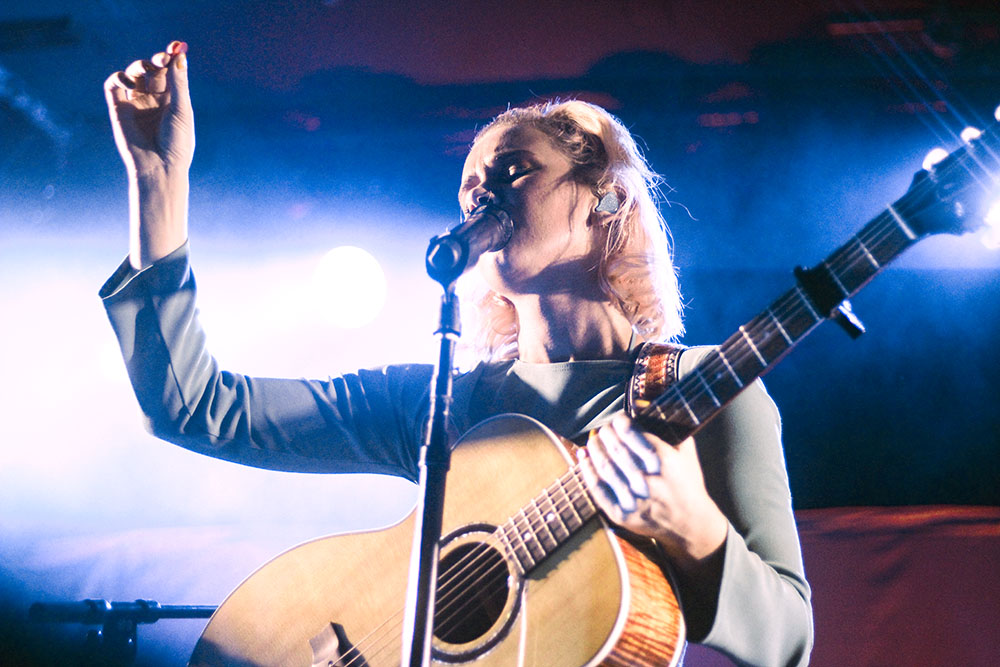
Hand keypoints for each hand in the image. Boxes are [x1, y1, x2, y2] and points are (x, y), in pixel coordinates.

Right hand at [103, 41, 193, 268]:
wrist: (160, 168)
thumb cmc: (177, 143)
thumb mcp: (181, 110)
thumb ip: (179, 83)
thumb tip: (180, 55)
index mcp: (173, 99)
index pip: (170, 71)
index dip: (171, 57)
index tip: (175, 47)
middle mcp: (154, 99)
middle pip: (152, 70)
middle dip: (157, 61)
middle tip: (162, 60)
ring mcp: (135, 103)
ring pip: (133, 74)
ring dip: (139, 66)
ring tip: (146, 70)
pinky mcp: (118, 109)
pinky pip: (114, 85)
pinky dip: (119, 77)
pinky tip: (130, 83)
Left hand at [579, 412, 727, 567]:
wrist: (690, 523)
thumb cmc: (687, 481)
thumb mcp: (685, 450)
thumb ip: (666, 423)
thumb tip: (638, 401)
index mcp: (663, 460)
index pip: (631, 432)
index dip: (619, 421)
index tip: (618, 419)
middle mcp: (647, 479)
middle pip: (615, 448)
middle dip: (606, 433)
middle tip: (604, 429)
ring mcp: (633, 498)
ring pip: (604, 467)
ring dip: (594, 449)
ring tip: (593, 440)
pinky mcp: (622, 514)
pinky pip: (598, 489)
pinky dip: (587, 471)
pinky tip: (584, 458)